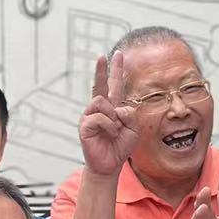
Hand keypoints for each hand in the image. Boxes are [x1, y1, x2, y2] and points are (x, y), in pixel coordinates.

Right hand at [79, 52, 138, 176]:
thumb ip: (129, 114)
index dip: (116, 70)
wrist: (110, 164)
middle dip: (101, 69)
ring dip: (114, 118)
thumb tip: (115, 108)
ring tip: (114, 130)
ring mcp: (90, 115)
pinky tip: (109, 134)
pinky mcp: (84, 124)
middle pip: (100, 84)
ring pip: (103, 102)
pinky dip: (109, 126)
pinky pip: (100, 117)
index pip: (115, 85)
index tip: (117, 54)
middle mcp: (100, 108)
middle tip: (101, 55)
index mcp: (113, 107)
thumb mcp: (134, 129)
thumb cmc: (121, 147)